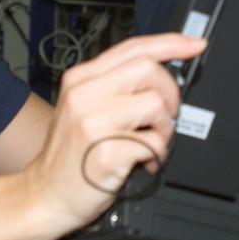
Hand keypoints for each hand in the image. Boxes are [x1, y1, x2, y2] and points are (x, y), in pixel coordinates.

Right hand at [20, 32, 205, 233]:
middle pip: (149, 69)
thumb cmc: (69, 155)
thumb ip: (114, 86)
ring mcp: (94, 123)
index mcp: (81, 79)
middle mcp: (84, 95)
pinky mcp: (107, 152)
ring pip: (155, 105)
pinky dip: (157, 155)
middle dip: (169, 92)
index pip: (133, 48)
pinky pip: (153, 143)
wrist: (44, 195)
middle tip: (165, 115)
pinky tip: (143, 162)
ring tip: (150, 142)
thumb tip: (161, 72)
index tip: (194, 45)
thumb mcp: (81, 108)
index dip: (170, 44)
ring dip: (164, 128)